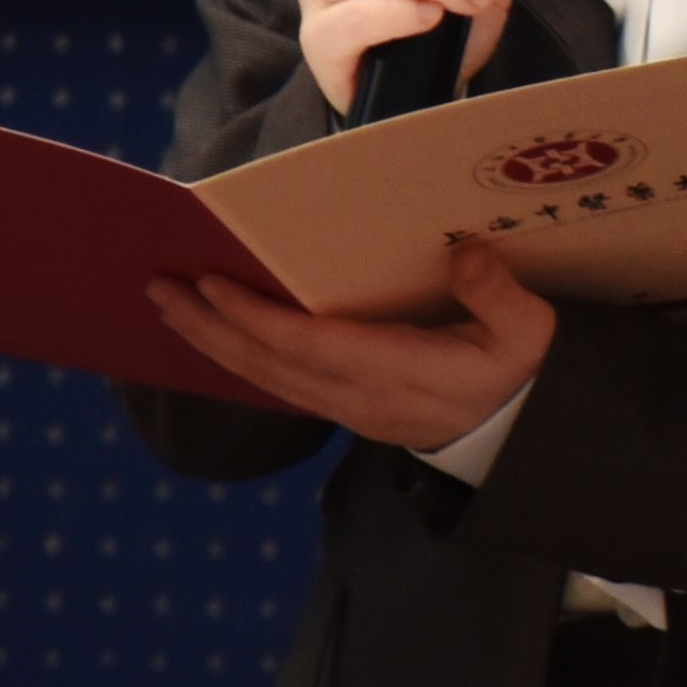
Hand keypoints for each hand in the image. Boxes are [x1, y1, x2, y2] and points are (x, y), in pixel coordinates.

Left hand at [146, 243, 557, 449]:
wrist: (520, 433)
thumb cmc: (519, 374)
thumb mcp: (528, 334)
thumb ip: (498, 296)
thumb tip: (467, 253)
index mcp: (397, 372)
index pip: (309, 346)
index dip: (256, 319)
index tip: (211, 284)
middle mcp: (359, 396)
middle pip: (268, 365)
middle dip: (209, 327)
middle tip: (157, 289)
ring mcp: (347, 409)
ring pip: (265, 378)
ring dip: (212, 343)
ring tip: (168, 308)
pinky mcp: (344, 409)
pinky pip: (278, 384)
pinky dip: (238, 358)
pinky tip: (214, 337)